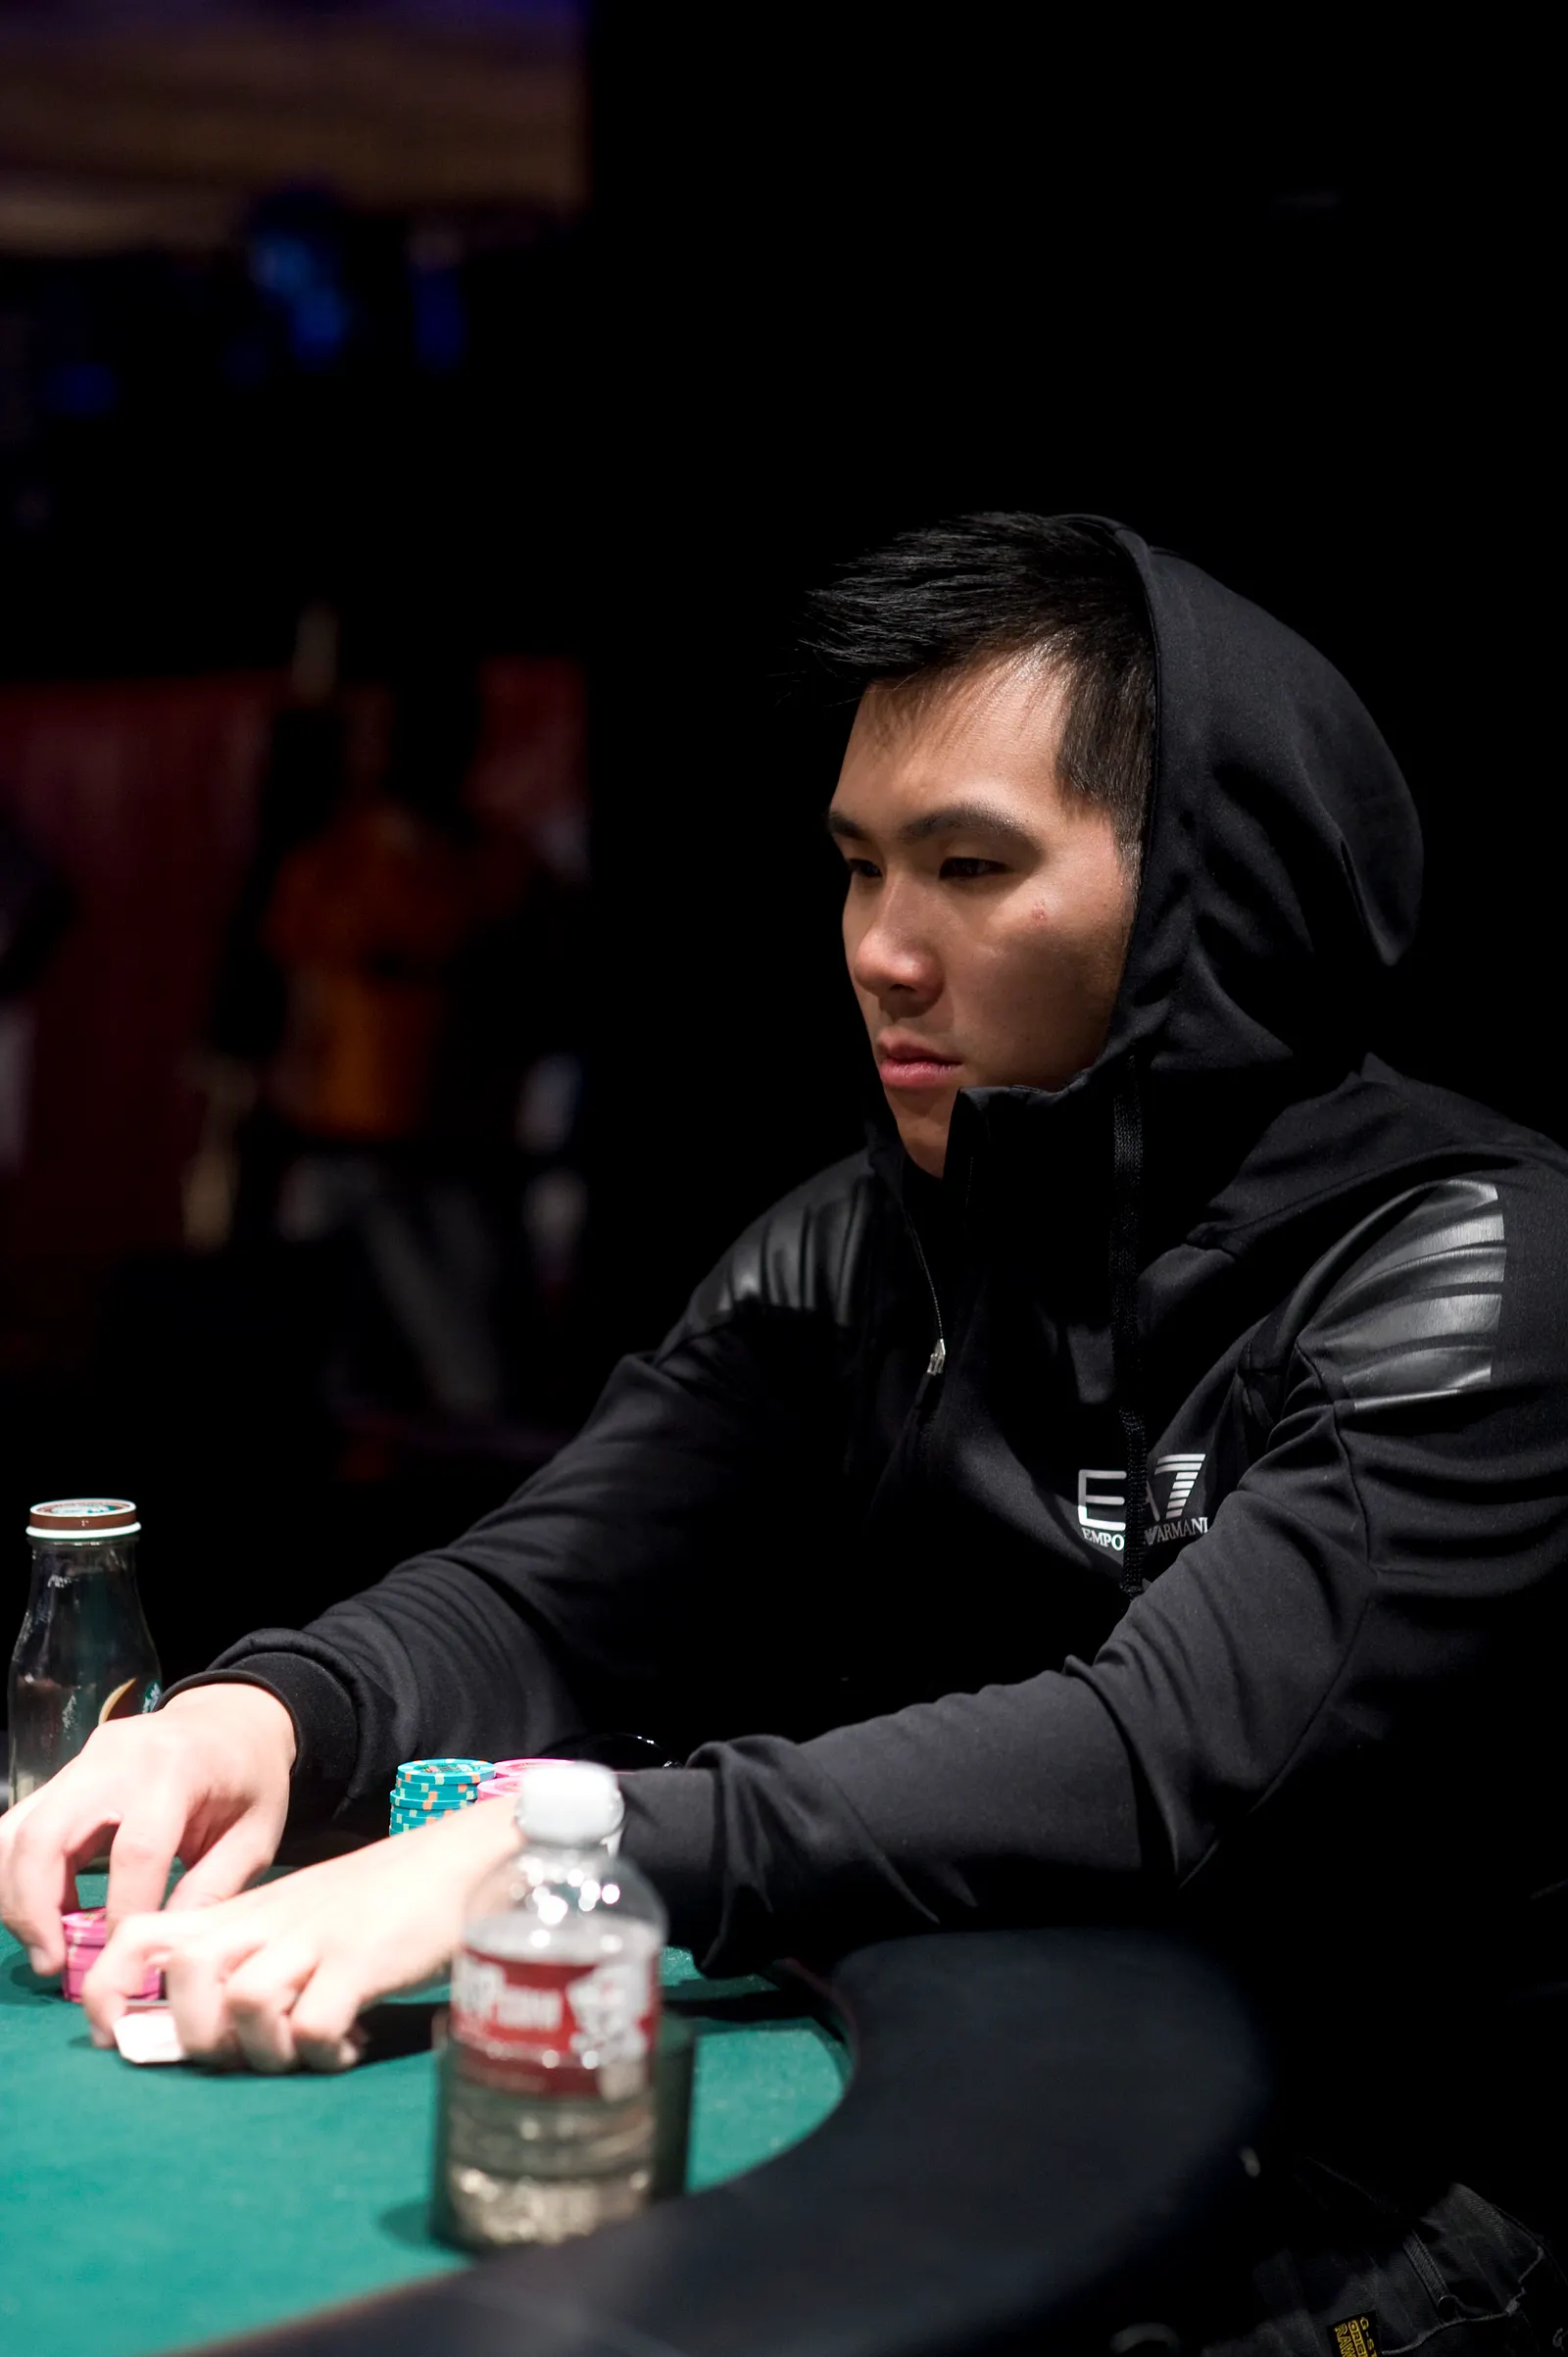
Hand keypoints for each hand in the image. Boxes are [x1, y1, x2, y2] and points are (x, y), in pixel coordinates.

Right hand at [0, 1685, 295, 1974]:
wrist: (233, 1719)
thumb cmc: (251, 1779)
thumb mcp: (257, 1835)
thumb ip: (213, 1890)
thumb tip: (159, 1949)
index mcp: (177, 1769)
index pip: (135, 1850)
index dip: (123, 1913)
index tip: (124, 1960)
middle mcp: (116, 1758)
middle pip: (46, 1837)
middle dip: (36, 1911)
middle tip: (54, 1965)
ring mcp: (82, 1762)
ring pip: (17, 1832)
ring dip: (19, 1896)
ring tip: (48, 1945)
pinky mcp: (65, 1774)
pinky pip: (21, 1826)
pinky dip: (21, 1875)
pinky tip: (51, 1911)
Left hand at [83, 1803, 518, 2071]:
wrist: (464, 1857)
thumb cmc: (382, 1902)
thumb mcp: (302, 1919)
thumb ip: (254, 1960)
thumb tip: (201, 2034)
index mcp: (245, 1912)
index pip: (140, 1932)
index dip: (107, 1990)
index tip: (118, 2040)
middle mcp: (269, 1919)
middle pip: (185, 1974)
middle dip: (200, 2038)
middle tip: (247, 2054)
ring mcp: (316, 1936)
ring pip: (243, 2003)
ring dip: (266, 2053)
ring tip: (303, 2051)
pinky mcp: (363, 1959)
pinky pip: (313, 2025)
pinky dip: (321, 2054)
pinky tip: (347, 2046)